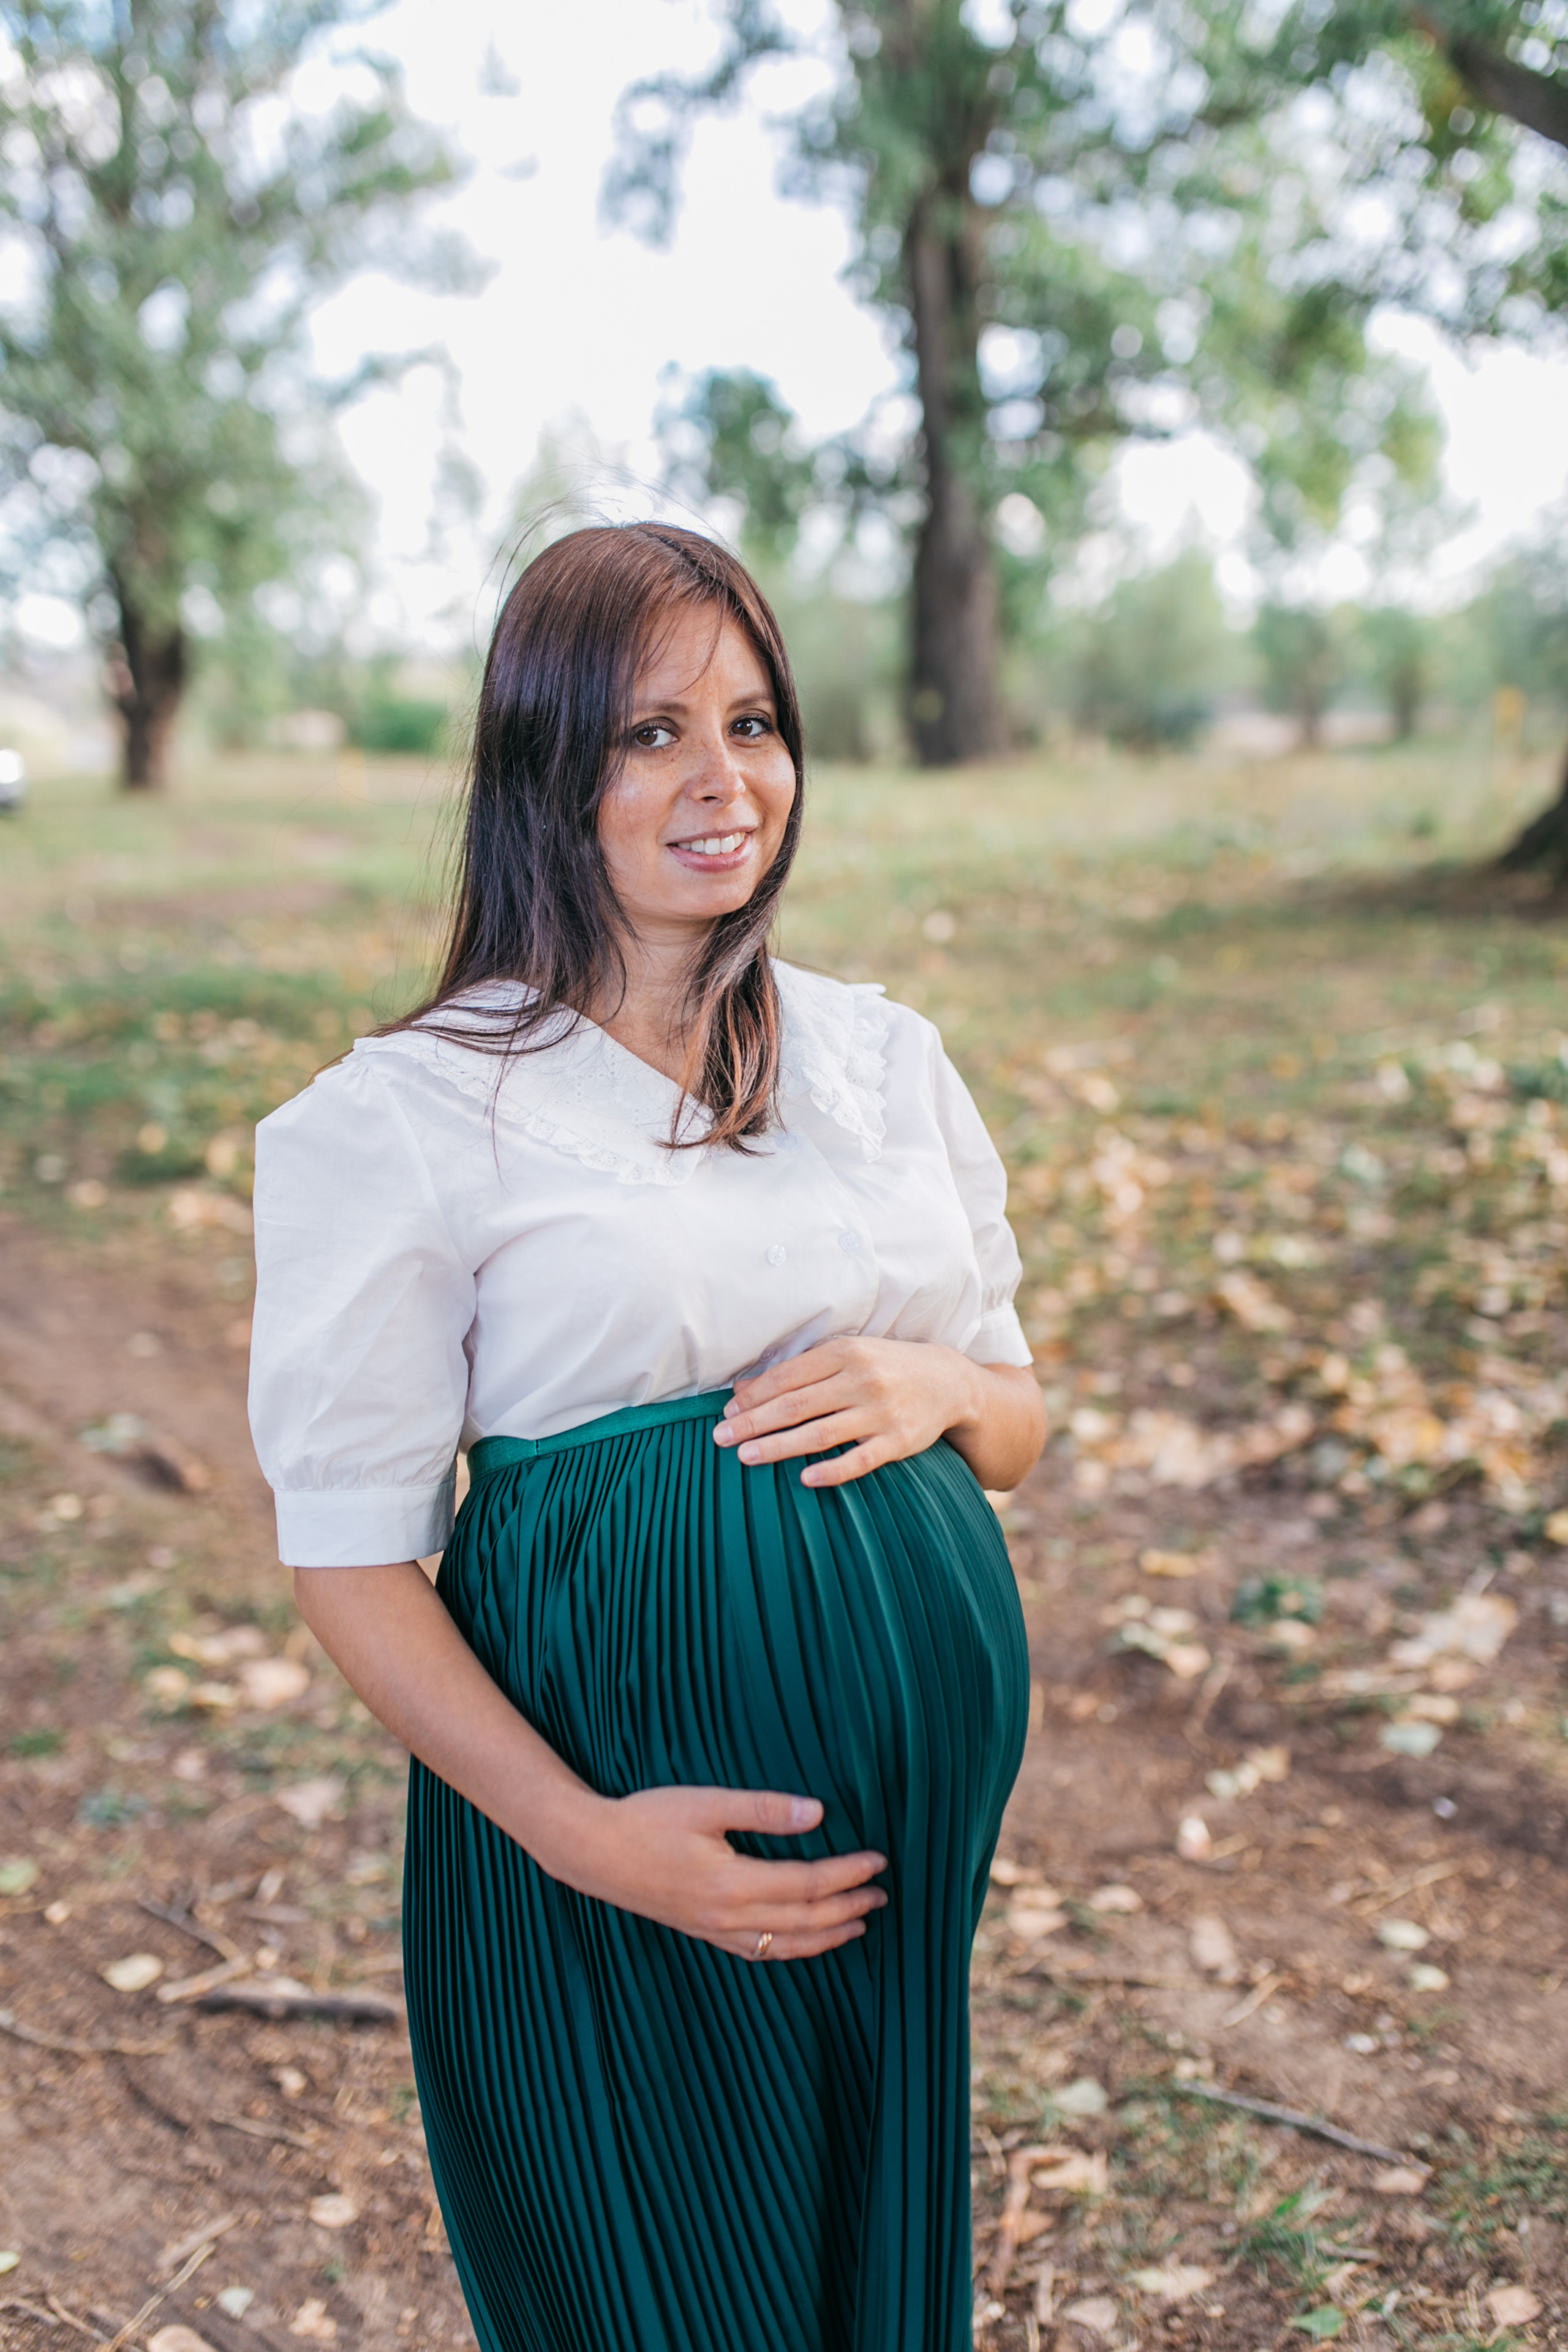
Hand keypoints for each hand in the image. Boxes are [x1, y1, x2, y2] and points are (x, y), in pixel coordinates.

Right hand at [564, 1785, 887, 1961]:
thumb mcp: (706, 1803)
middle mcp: (727, 1916)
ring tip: (858, 1927)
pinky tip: (801, 1940)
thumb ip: (763, 1809)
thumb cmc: (647, 1819)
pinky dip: (790, 1949)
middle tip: (882, 1895)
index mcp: (732, 1882)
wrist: (593, 1852)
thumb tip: (818, 1813)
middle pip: (804, 1920)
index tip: (877, 1861)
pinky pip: (757, 1950)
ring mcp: (714, 1930)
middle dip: (848, 1908)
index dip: (847, 1874)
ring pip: (784, 1944)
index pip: (807, 1884)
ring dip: (826, 1937)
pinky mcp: (701, 1931)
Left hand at [713, 1335, 983, 1488]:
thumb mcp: (844, 1356)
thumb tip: (741, 1388)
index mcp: (844, 1353)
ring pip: (819, 1434)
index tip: (727, 1412)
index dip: (753, 1397)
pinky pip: (859, 1460)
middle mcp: (861, 1380)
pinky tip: (805, 1479)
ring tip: (746, 1457)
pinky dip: (831, 1471)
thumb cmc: (884, 1367)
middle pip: (795, 1406)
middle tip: (721, 1438)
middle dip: (753, 1423)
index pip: (786, 1377)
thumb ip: (796, 1371)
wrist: (948, 1381)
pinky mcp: (898, 1441)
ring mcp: (880, 1412)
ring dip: (778, 1447)